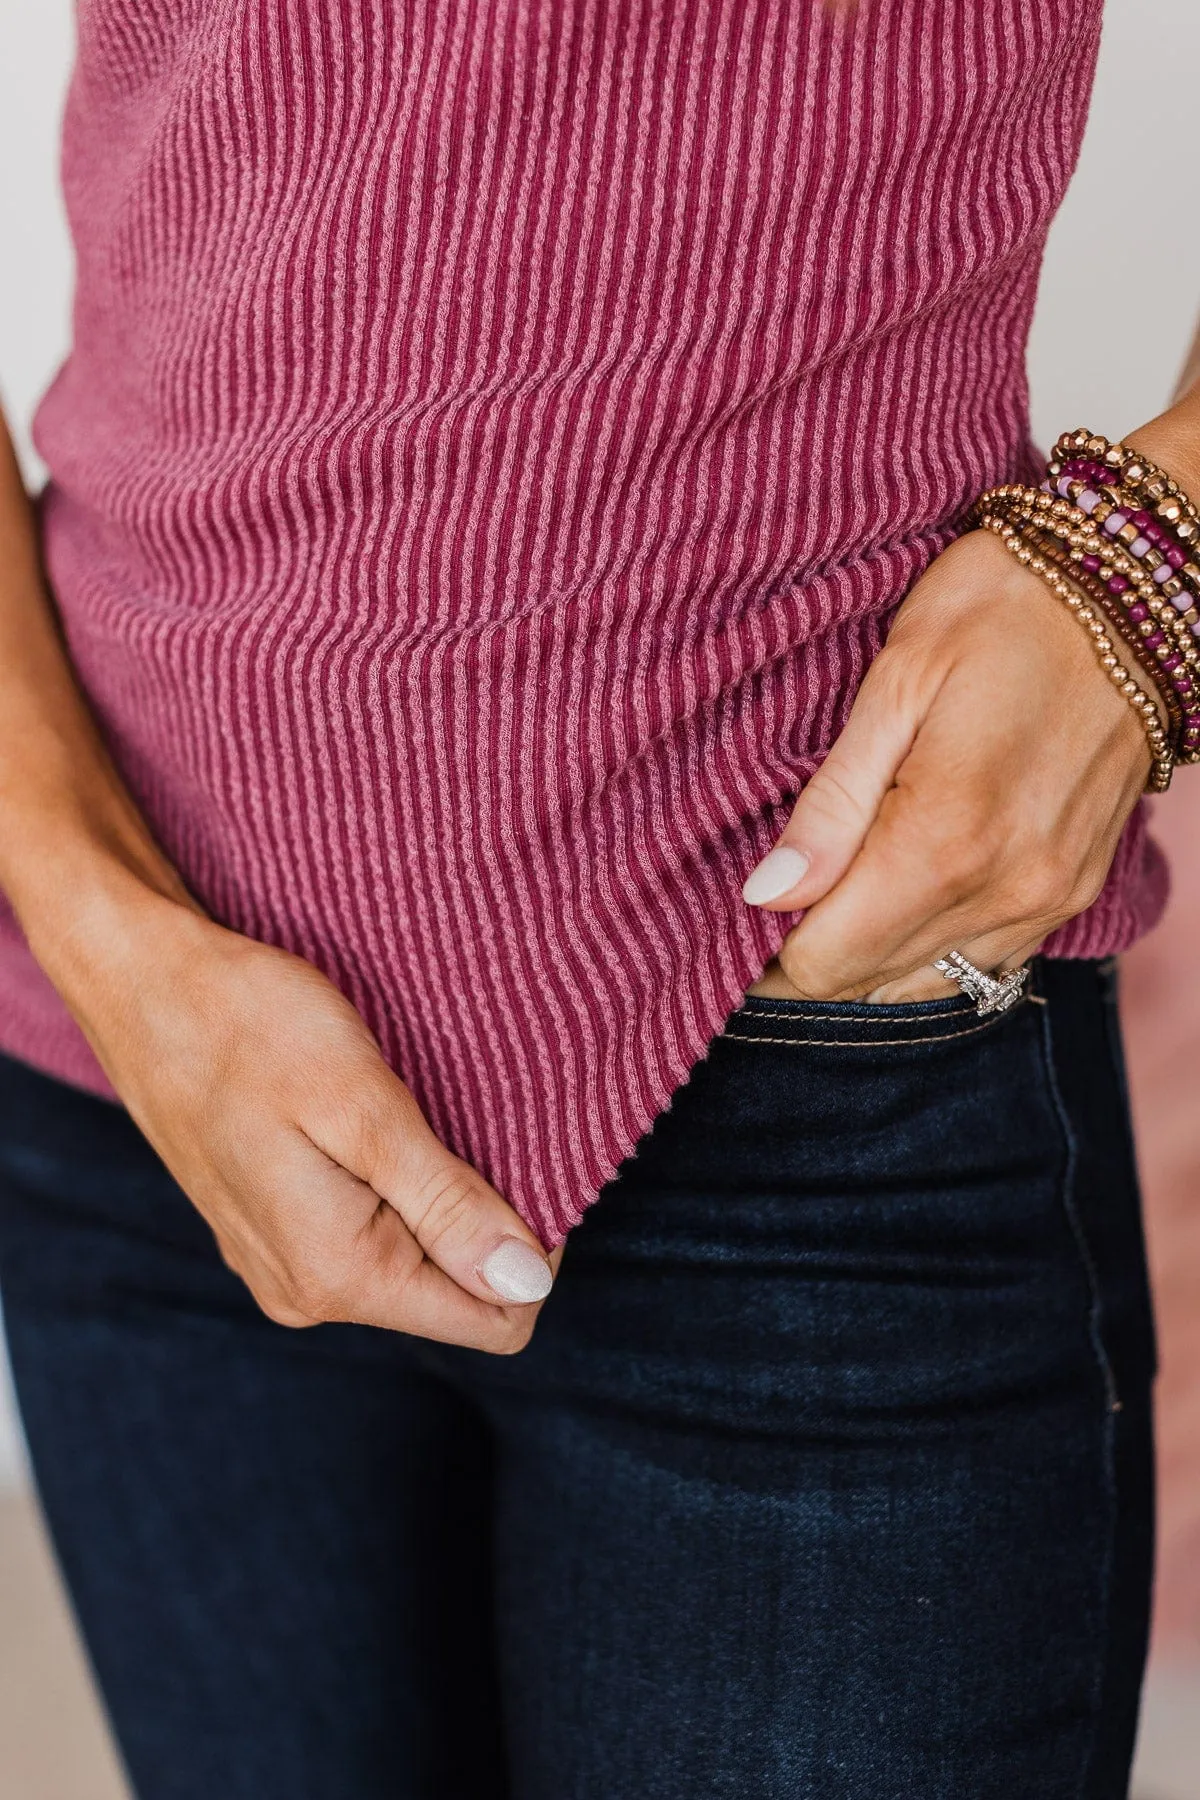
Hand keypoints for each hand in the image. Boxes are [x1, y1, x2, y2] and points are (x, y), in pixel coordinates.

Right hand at [46, 885, 557, 1349]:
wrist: (141, 980)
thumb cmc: (247, 1025)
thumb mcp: (365, 1108)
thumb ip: (448, 1206)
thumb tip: (528, 1286)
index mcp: (336, 1276)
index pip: (496, 1318)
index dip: (536, 1247)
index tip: (524, 1160)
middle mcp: (306, 1293)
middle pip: (457, 1291)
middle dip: (485, 1215)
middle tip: (466, 1118)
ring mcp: (282, 1263)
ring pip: (415, 1257)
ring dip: (438, 1191)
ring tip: (414, 1108)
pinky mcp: (271, 1227)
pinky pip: (369, 1231)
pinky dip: (394, 1181)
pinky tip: (374, 1117)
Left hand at [742, 526, 1151, 1001]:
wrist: (1130, 590)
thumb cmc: (1000, 610)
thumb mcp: (894, 684)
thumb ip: (832, 804)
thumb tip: (766, 895)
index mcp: (944, 841)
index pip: (826, 962)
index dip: (773, 947)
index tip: (756, 904)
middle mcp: (1004, 891)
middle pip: (870, 982)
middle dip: (816, 949)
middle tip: (791, 886)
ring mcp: (1048, 898)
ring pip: (927, 985)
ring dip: (873, 953)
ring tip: (846, 884)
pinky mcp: (1075, 891)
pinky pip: (985, 962)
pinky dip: (933, 944)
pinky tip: (909, 889)